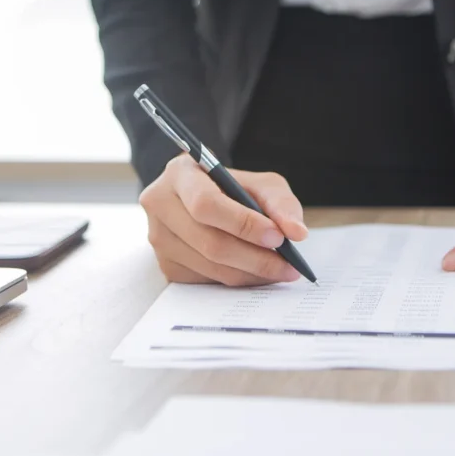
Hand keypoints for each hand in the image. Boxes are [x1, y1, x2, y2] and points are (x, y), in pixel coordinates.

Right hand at [140, 154, 307, 285]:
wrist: (203, 197)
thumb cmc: (232, 188)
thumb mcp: (260, 184)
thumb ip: (280, 203)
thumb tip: (296, 232)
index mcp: (179, 174)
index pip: (206, 204)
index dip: (243, 224)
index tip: (277, 237)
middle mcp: (160, 205)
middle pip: (208, 241)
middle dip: (255, 257)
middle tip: (288, 265)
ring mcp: (158, 238)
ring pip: (209, 266)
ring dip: (250, 273)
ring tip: (280, 270)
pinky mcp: (165, 264)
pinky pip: (205, 280)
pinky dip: (237, 279)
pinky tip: (256, 273)